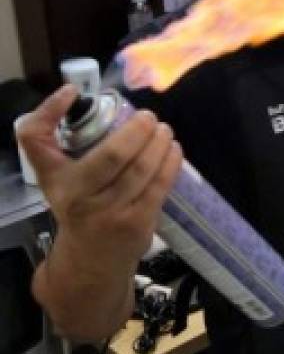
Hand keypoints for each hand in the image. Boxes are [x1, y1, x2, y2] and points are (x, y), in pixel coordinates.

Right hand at [18, 86, 181, 277]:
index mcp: (57, 181)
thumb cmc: (75, 206)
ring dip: (159, 143)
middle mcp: (80, 197)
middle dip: (137, 130)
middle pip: (113, 155)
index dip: (50, 111)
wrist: (89, 260)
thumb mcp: (54, 177)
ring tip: (164, 129)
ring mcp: (111, 212)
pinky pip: (159, 186)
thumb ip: (53, 141)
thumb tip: (70, 95)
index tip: (72, 93)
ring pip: (141, 169)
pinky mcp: (138, 223)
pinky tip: (173, 149)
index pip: (39, 141)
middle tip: (149, 116)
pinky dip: (170, 162)